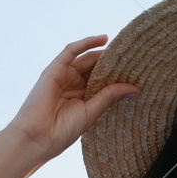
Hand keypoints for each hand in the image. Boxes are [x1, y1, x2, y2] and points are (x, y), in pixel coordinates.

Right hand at [4, 35, 139, 162]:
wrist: (37, 138)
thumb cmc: (62, 131)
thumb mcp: (92, 112)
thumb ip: (110, 96)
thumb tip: (135, 88)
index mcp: (83, 97)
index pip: (103, 80)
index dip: (119, 75)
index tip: (139, 72)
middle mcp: (74, 84)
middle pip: (96, 67)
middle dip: (114, 63)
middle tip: (135, 58)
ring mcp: (64, 75)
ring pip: (87, 58)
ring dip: (104, 53)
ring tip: (124, 49)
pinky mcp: (54, 69)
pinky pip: (71, 51)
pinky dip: (86, 43)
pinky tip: (104, 39)